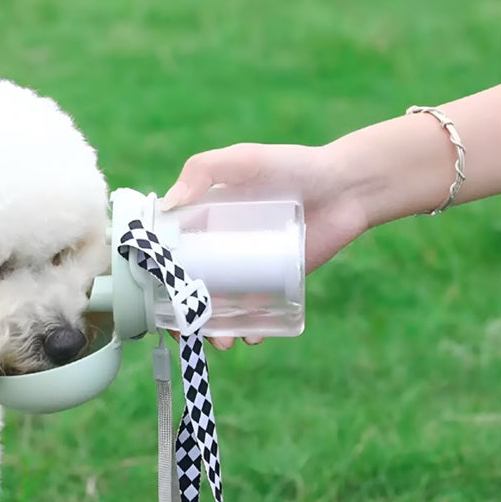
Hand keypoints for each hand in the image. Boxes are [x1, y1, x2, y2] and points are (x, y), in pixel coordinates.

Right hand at [161, 142, 368, 347]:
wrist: (346, 188)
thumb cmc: (292, 166)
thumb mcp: (243, 160)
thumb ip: (203, 170)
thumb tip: (169, 205)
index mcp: (200, 220)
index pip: (167, 253)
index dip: (155, 278)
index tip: (154, 299)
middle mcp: (217, 247)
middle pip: (188, 288)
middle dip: (183, 315)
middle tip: (186, 330)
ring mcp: (244, 269)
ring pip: (218, 306)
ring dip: (214, 330)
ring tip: (222, 341)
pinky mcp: (273, 284)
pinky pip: (254, 313)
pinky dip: (249, 329)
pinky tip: (252, 336)